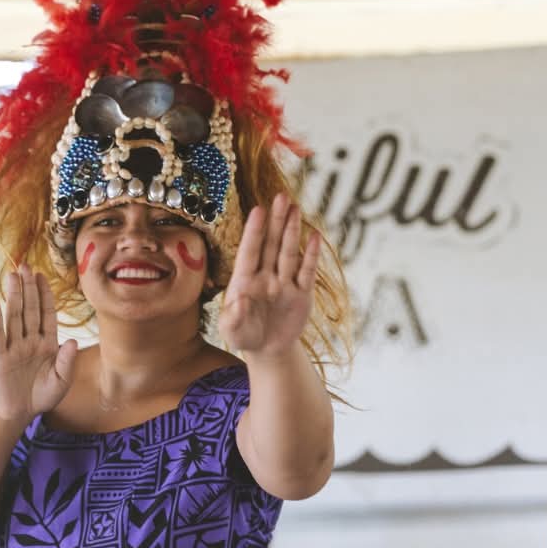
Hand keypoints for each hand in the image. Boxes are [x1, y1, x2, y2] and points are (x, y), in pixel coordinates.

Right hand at [0, 266, 77, 421]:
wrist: (20, 412)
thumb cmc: (42, 396)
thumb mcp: (61, 382)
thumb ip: (67, 362)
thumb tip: (72, 342)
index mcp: (47, 344)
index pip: (47, 314)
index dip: (45, 295)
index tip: (43, 276)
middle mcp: (30, 340)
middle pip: (29, 309)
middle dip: (29, 288)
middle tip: (26, 265)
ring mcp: (13, 347)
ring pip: (14, 316)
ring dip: (14, 295)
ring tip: (13, 275)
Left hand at [218, 194, 320, 356]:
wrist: (267, 351)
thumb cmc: (244, 336)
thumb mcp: (231, 330)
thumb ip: (233, 316)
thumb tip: (239, 299)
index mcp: (244, 280)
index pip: (250, 251)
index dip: (254, 231)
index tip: (258, 210)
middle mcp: (265, 276)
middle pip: (271, 244)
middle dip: (276, 221)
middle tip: (281, 196)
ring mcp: (284, 283)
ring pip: (288, 252)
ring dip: (292, 231)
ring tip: (295, 208)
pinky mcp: (301, 294)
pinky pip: (307, 272)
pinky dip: (310, 255)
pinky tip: (314, 237)